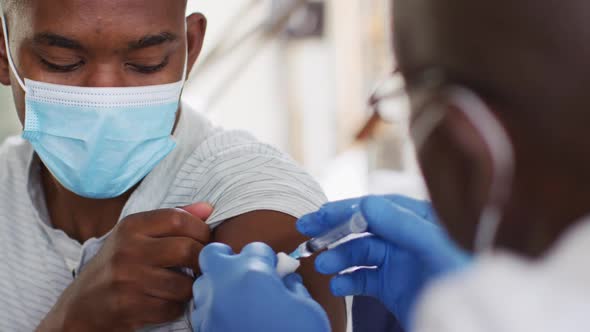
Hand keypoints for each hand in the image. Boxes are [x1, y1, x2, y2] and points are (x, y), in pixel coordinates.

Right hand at [38, 203, 212, 331]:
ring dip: (190, 288)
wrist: (79, 308)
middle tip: (202, 265)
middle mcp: (127, 250)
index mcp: (130, 227)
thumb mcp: (135, 236)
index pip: (178, 219)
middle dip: (202, 260)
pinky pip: (172, 308)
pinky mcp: (129, 308)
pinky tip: (166, 301)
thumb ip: (170, 220)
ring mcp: (127, 280)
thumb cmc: (115, 266)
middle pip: (187, 249)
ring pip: (184, 284)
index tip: (206, 240)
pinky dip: (176, 307)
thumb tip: (208, 208)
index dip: (202, 230)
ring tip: (183, 285)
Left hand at [191, 242, 330, 331]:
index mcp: (252, 274)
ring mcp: (210, 311)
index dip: (268, 258)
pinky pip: (202, 310)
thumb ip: (291, 284)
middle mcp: (224, 287)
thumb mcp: (307, 308)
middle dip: (229, 258)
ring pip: (202, 283)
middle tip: (246, 270)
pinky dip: (214, 308)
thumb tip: (282, 278)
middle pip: (214, 255)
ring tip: (239, 297)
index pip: (256, 248)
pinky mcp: (204, 331)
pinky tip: (233, 317)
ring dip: (218, 283)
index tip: (275, 268)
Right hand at [297, 195, 469, 329]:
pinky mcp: (390, 285)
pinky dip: (347, 280)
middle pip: (361, 227)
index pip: (375, 207)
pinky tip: (337, 285)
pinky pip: (362, 278)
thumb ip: (405, 224)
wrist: (468, 321)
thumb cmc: (462, 279)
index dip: (345, 209)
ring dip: (338, 257)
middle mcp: (405, 238)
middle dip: (333, 229)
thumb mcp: (436, 248)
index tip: (320, 214)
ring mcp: (396, 262)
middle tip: (306, 231)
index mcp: (418, 220)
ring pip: (358, 253)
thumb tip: (367, 203)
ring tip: (321, 265)